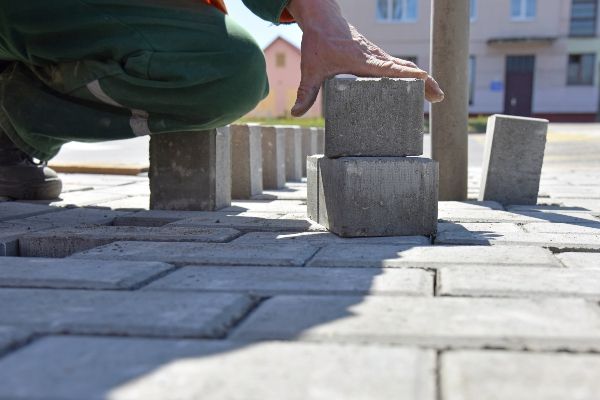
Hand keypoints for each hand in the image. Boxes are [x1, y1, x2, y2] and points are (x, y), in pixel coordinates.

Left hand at [286, 0, 444, 116]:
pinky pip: (399, 66)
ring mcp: (379, 56)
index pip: (389, 69)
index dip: (407, 75)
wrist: (324, 20)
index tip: (423, 81)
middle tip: (439, 97)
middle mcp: (375, 57)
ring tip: (437, 96)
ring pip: (405, 66)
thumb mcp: (310, 69)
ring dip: (423, 79)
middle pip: (405, 68)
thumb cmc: (319, 43)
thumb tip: (296, 113)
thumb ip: (305, 92)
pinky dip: (413, 75)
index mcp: (362, 60)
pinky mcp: (378, 57)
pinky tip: (420, 87)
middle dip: (424, 82)